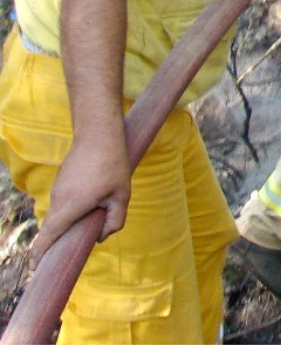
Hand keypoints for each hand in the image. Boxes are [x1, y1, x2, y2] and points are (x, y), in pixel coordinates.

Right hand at [30, 136, 130, 269]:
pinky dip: (70, 209)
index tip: (36, 268)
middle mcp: (58, 200)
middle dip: (56, 242)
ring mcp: (57, 189)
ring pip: (59, 213)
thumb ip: (114, 220)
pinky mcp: (61, 180)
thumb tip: (101, 237)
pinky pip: (62, 202)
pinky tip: (89, 201)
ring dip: (68, 222)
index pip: (48, 236)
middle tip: (67, 252)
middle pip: (52, 228)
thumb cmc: (113, 165)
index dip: (40, 253)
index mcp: (70, 207)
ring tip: (88, 221)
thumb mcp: (121, 195)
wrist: (99, 135)